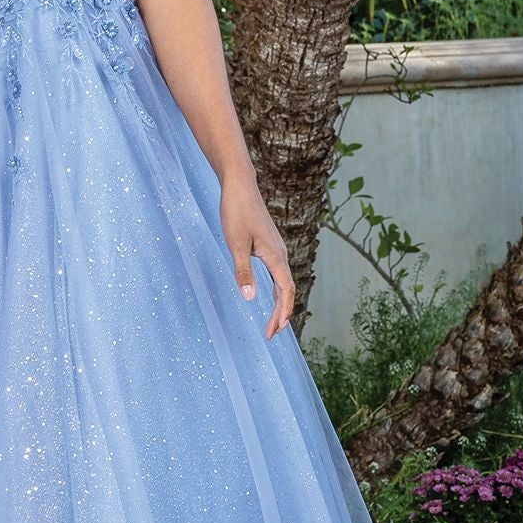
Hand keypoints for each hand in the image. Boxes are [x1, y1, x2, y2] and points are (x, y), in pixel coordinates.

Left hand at [219, 172, 294, 338]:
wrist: (240, 187)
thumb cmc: (236, 212)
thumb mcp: (235, 244)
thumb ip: (242, 272)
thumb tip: (249, 298)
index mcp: (275, 256)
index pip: (285, 292)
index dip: (282, 313)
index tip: (274, 331)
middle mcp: (280, 254)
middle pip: (287, 290)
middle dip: (281, 314)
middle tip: (271, 335)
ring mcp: (276, 250)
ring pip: (284, 282)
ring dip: (279, 304)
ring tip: (272, 322)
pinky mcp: (269, 245)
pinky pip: (278, 273)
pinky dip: (276, 290)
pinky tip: (268, 296)